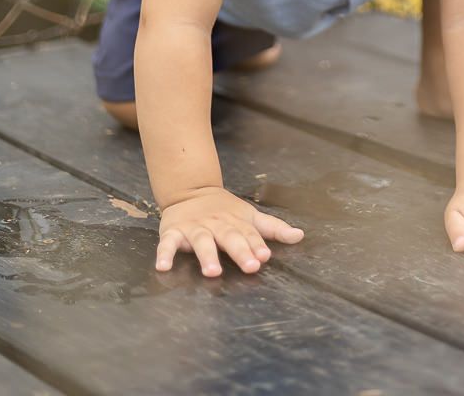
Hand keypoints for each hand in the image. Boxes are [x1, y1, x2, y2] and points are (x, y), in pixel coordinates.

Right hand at [156, 185, 303, 276]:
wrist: (191, 190)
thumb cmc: (225, 210)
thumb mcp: (250, 216)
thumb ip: (273, 228)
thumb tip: (300, 236)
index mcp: (236, 222)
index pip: (249, 234)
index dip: (257, 245)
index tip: (265, 256)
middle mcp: (217, 225)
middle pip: (230, 238)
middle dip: (240, 251)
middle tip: (250, 266)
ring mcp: (195, 228)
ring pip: (202, 242)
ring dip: (207, 256)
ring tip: (213, 272)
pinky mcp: (173, 232)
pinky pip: (168, 244)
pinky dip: (165, 254)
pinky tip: (163, 267)